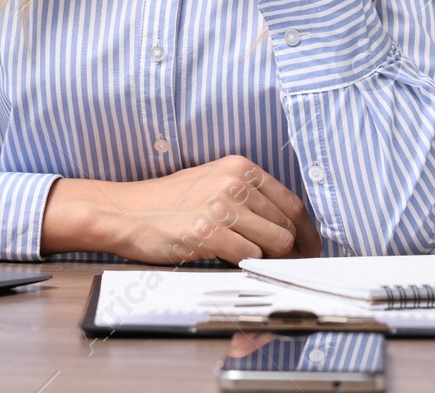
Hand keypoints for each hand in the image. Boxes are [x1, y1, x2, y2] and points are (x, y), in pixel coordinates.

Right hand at [39, 155, 323, 263]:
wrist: (124, 211)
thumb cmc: (166, 202)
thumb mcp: (211, 183)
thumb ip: (248, 199)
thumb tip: (286, 230)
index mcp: (240, 167)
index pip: (292, 202)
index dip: (307, 232)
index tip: (310, 250)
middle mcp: (235, 182)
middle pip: (288, 225)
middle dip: (292, 252)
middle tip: (286, 268)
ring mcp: (222, 206)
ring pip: (274, 243)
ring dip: (267, 260)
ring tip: (251, 265)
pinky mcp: (208, 232)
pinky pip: (249, 257)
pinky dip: (245, 266)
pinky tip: (229, 263)